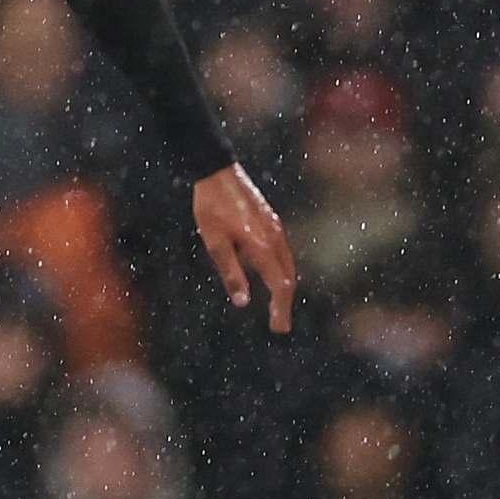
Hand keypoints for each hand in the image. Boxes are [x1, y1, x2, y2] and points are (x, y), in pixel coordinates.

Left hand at [192, 164, 296, 333]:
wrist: (216, 172)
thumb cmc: (211, 208)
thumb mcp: (215, 244)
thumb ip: (231, 273)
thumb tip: (243, 302)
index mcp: (262, 246)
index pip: (280, 286)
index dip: (281, 309)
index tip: (278, 327)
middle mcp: (275, 238)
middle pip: (288, 277)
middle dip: (285, 302)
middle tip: (278, 323)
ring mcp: (275, 227)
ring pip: (287, 263)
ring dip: (284, 285)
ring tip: (276, 303)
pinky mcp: (271, 219)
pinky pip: (282, 251)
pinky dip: (280, 269)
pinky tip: (269, 274)